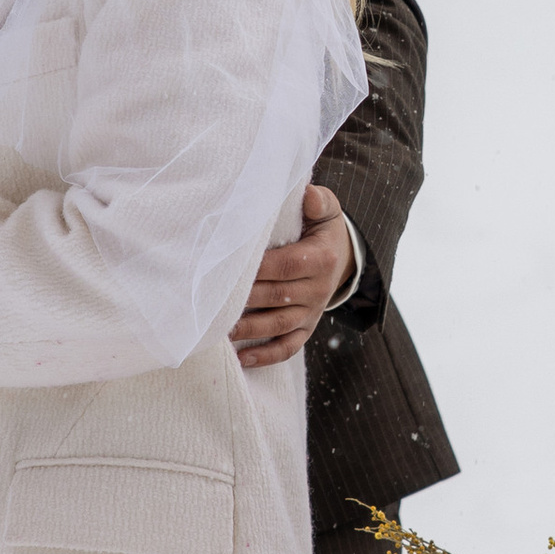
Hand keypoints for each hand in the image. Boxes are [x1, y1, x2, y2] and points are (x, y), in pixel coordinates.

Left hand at [230, 185, 354, 368]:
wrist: (342, 257)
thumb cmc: (322, 229)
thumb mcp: (327, 210)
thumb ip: (318, 201)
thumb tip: (307, 194)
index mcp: (322, 258)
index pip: (287, 265)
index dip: (258, 268)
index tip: (230, 267)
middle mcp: (319, 289)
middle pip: (278, 296)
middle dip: (245, 299)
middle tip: (212, 301)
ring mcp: (313, 312)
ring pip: (279, 325)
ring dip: (249, 330)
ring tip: (220, 332)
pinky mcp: (307, 329)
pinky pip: (288, 346)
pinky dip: (266, 355)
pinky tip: (242, 359)